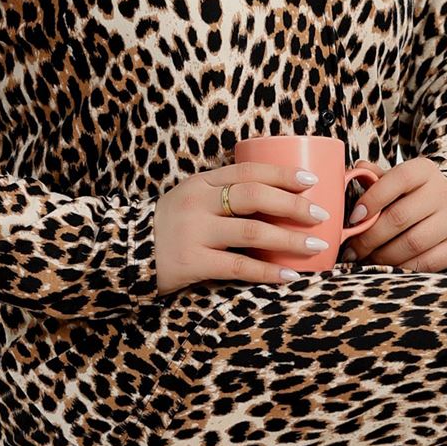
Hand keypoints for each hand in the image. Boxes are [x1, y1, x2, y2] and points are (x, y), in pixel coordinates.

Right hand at [153, 160, 334, 297]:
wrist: (125, 255)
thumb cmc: (169, 227)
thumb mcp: (190, 199)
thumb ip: (221, 193)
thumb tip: (273, 193)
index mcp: (200, 181)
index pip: (248, 170)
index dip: (282, 174)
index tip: (311, 181)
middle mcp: (198, 202)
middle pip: (255, 196)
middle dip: (293, 205)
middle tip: (321, 215)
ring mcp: (194, 232)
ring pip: (252, 231)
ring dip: (289, 238)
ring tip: (315, 246)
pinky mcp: (192, 262)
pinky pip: (238, 266)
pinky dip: (268, 271)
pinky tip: (289, 275)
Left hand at [339, 156, 446, 271]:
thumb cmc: (413, 200)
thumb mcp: (396, 185)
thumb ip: (376, 180)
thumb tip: (357, 170)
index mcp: (425, 170)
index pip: (399, 178)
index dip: (372, 199)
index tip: (353, 218)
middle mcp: (445, 191)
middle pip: (400, 217)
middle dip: (370, 237)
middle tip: (353, 250)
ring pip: (412, 243)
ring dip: (383, 256)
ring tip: (368, 259)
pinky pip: (427, 263)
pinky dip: (403, 268)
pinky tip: (390, 267)